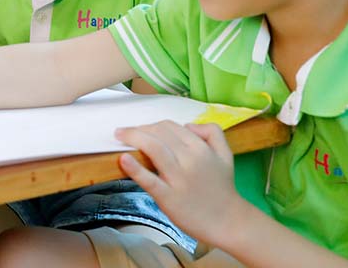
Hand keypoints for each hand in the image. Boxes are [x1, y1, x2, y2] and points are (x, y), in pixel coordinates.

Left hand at [115, 121, 246, 243]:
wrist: (228, 222)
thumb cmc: (222, 188)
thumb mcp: (225, 154)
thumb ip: (212, 132)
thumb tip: (188, 125)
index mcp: (201, 148)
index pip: (169, 127)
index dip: (152, 126)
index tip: (142, 130)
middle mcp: (190, 160)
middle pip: (159, 133)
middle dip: (140, 129)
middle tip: (126, 132)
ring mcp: (178, 179)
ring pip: (154, 148)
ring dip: (133, 137)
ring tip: (119, 135)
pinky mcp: (169, 197)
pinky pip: (149, 180)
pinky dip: (135, 169)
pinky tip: (123, 159)